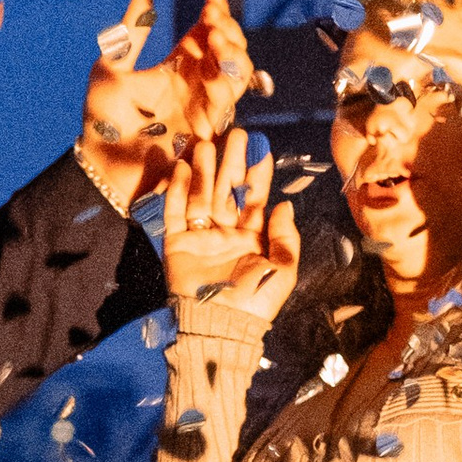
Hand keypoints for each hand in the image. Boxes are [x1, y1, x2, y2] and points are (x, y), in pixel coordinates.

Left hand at [76, 0, 263, 208]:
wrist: (103, 162)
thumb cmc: (102, 120)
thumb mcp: (112, 67)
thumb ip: (132, 33)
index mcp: (178, 66)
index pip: (207, 33)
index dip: (216, 12)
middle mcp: (196, 85)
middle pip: (229, 50)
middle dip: (227, 28)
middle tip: (213, 13)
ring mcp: (203, 107)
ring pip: (237, 73)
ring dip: (232, 51)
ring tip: (214, 34)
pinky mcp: (207, 131)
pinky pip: (228, 103)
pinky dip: (225, 81)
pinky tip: (214, 64)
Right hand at [161, 128, 299, 327]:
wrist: (220, 327)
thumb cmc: (256, 302)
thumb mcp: (283, 270)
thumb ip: (285, 237)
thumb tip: (284, 204)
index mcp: (252, 238)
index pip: (255, 199)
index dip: (258, 174)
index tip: (261, 148)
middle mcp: (226, 233)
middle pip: (227, 191)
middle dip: (231, 163)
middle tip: (234, 134)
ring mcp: (201, 237)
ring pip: (202, 196)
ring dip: (204, 171)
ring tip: (205, 144)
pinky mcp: (177, 244)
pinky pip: (176, 213)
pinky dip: (178, 191)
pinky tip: (183, 169)